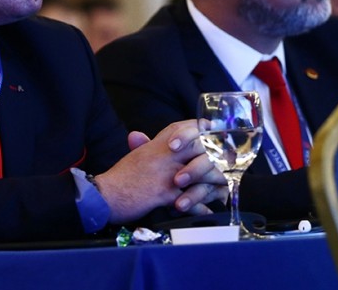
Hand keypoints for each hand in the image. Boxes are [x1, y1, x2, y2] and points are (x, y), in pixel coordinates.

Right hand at [95, 120, 226, 223]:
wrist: (105, 194)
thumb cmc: (121, 177)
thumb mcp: (138, 155)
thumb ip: (149, 145)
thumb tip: (153, 138)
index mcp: (158, 143)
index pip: (186, 127)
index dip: (204, 129)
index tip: (217, 133)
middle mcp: (165, 154)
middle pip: (201, 146)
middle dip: (219, 154)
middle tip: (231, 163)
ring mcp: (166, 173)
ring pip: (202, 171)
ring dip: (215, 181)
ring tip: (224, 188)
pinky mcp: (164, 193)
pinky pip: (191, 199)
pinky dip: (202, 206)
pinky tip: (209, 210)